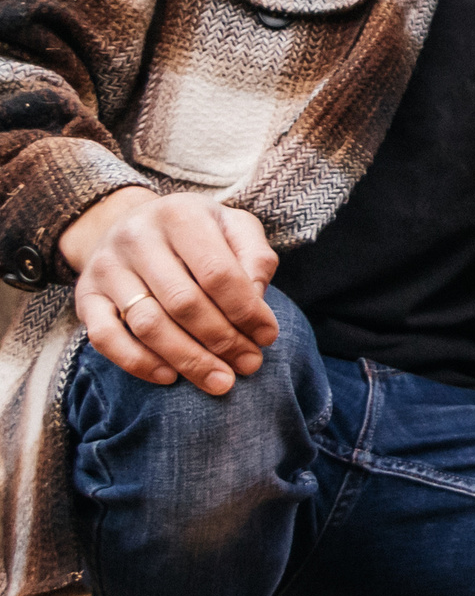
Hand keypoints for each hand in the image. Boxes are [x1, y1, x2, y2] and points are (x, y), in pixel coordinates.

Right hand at [60, 188, 277, 394]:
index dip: (246, 311)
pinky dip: (137, 362)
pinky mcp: (85, 296)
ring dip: (188, 359)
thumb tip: (256, 302)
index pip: (218, 273)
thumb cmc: (199, 231)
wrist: (134, 223)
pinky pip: (105, 338)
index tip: (268, 337)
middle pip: (183, 303)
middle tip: (249, 364)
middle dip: (222, 341)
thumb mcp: (234, 227)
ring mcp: (107, 267)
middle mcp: (137, 237)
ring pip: (147, 324)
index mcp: (181, 214)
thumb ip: (255, 258)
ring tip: (220, 380)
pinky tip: (170, 377)